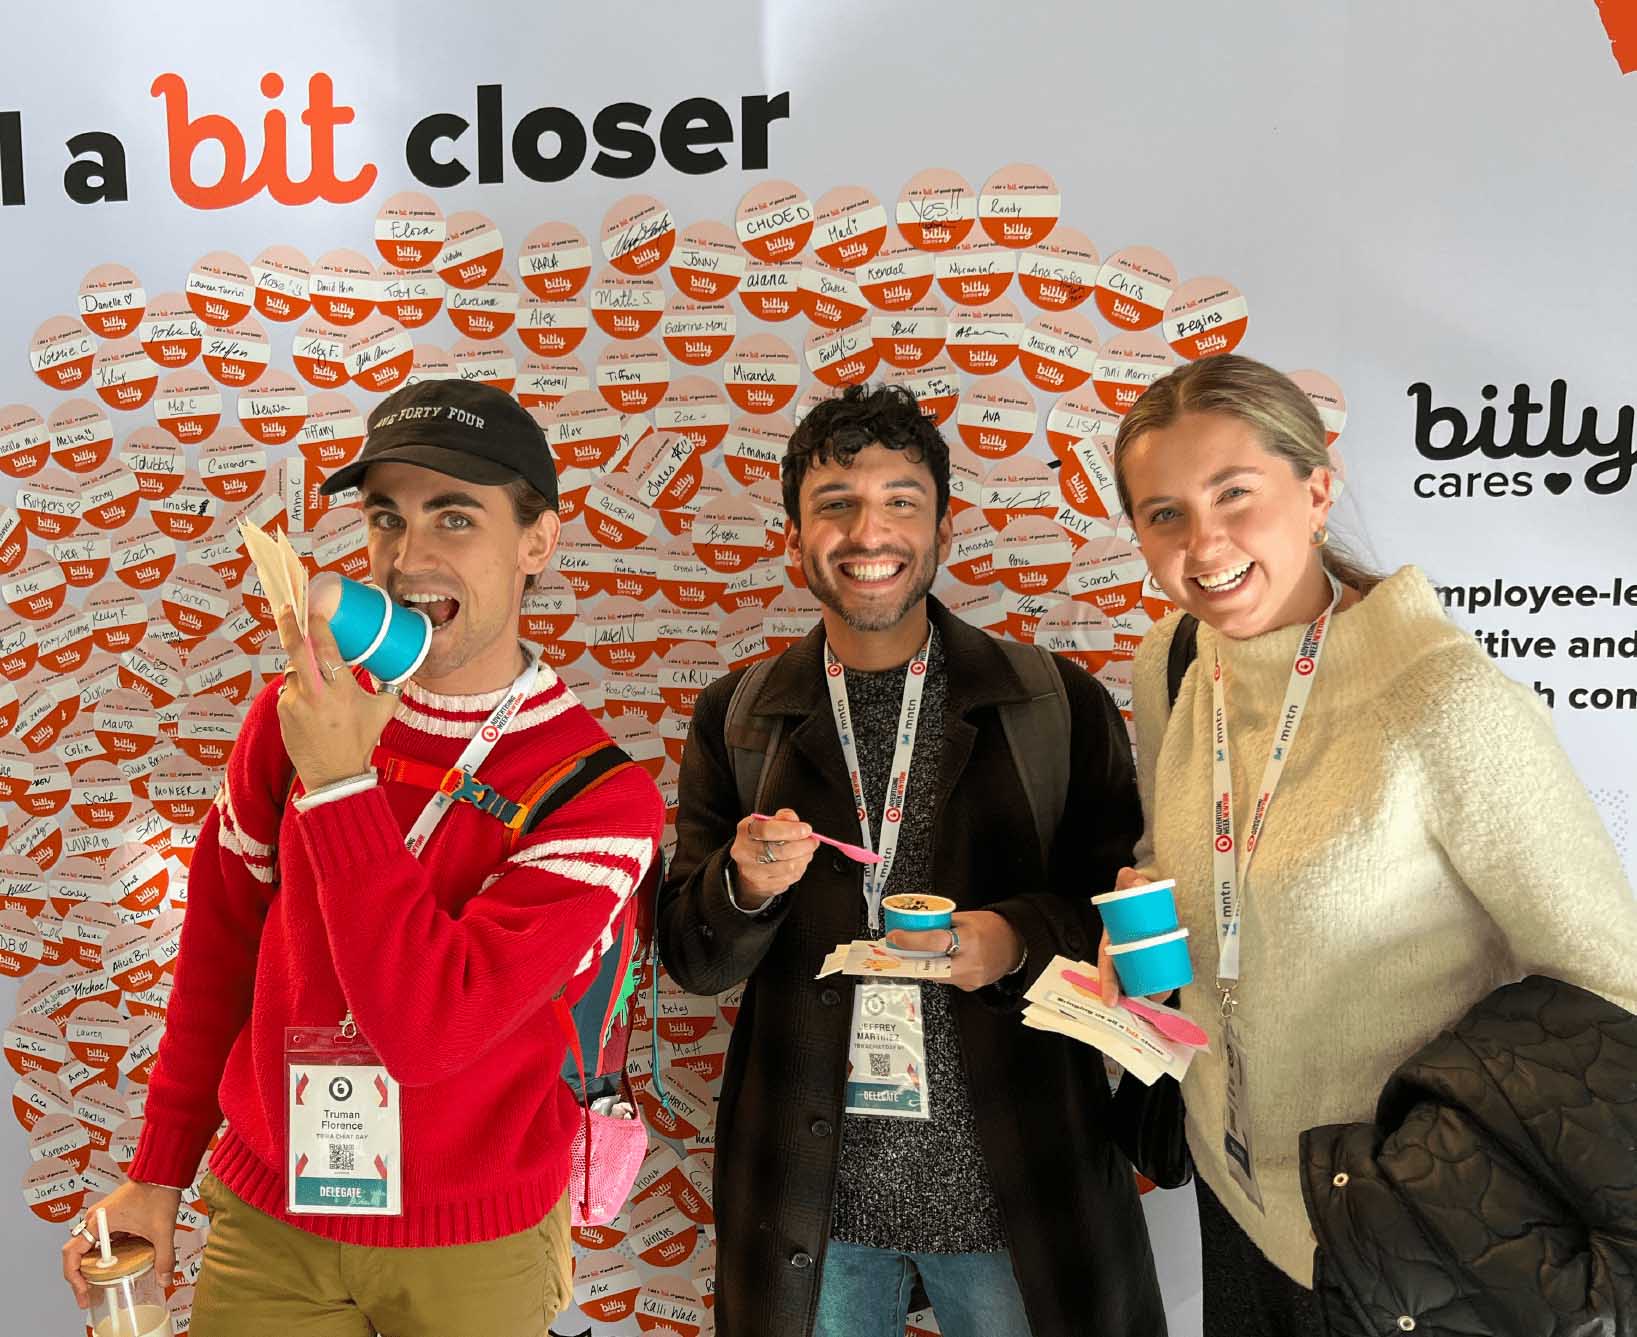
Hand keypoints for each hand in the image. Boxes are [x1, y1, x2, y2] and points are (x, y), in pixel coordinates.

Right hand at [61, 1179, 181, 1307]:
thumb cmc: (158, 1193)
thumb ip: (164, 1258)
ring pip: (90, 1248)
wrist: (164, 1173)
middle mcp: (95, 1220)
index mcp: (98, 1222)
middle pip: (78, 1254)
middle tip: (90, 1295)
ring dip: (93, 1267)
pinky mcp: (113, 1218)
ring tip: (100, 1286)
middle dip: (81, 1276)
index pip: (72, 1254)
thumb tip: (164, 1280)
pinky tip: (116, 1267)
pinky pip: (102, 1241)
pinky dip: (105, 1256)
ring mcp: (103, 1218)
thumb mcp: (161, 1231)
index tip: (84, 1292)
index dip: (74, 1277)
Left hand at [274, 606, 398, 790]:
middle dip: (290, 624)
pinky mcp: (283, 712)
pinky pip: (290, 689)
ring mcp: (295, 702)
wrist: (335, 775)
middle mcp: (315, 694)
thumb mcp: (383, 710)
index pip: (326, 648)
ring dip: (303, 667)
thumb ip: (391, 684)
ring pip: (294, 670)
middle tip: (288, 608)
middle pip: (297, 650)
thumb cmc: (361, 742)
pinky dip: (300, 689)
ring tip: (317, 680)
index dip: (318, 626)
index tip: (315, 610)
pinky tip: (312, 704)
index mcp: (341, 690)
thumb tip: (403, 662)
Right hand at [729, 808, 818, 907]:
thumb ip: (783, 818)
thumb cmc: (762, 840)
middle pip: (780, 851)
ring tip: (807, 852)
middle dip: (803, 846)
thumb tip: (794, 820)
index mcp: (745, 831)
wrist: (749, 866)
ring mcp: (751, 872)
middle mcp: (744, 852)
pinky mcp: (761, 886)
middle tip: (813, 841)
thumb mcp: (769, 822)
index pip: (766, 830)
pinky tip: (799, 862)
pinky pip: (788, 879)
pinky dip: (799, 869)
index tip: (807, 829)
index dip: (790, 830)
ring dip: (804, 858)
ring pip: (787, 867)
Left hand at [886, 910, 1023, 990]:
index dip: (911, 940)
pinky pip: (946, 979)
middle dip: (910, 959)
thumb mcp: (966, 918)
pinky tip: (936, 961)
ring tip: (911, 954)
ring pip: (936, 975)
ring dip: (921, 965)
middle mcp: (971, 962)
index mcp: (970, 939)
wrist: (1014, 945)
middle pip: (930, 965)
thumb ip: (943, 924)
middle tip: (896, 950)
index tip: (894, 937)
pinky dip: (938, 970)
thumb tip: (915, 926)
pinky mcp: (970, 987)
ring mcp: (971, 978)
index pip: (935, 942)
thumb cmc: (992, 928)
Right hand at [1099, 865, 1165, 1007]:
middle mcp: (1122, 951)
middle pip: (1127, 978)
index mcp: (1111, 940)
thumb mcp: (1128, 884)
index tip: (1111, 1001)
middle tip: (1153, 998)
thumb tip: (1132, 879)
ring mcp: (1139, 954)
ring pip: (1143, 978)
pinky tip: (1169, 988)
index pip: (1106, 965)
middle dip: (1137, 993)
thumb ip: (1128, 878)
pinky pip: (1156, 972)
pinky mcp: (1156, 953)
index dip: (1107, 983)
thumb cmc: (1133, 891)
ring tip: (1164, 995)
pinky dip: (1161, 983)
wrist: (1147, 889)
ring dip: (1153, 990)